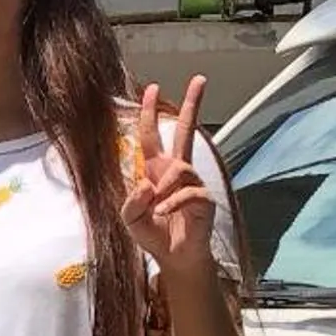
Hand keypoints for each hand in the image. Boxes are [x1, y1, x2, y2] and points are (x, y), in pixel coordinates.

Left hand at [121, 79, 216, 278]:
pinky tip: (163, 212)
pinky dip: (172, 203)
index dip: (149, 113)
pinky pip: (188, 192)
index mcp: (157, 170)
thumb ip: (131, 201)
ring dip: (165, 188)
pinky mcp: (204, 199)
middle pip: (185, 131)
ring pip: (180, 168)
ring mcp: (193, 183)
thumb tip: (149, 183)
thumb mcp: (130, 218)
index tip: (151, 88)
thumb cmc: (153, 233)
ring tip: (157, 208)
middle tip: (200, 79)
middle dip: (192, 104)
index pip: (152, 135)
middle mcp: (177, 171)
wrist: (174, 256)